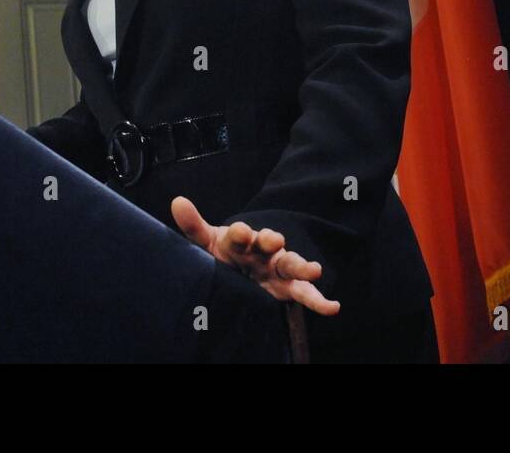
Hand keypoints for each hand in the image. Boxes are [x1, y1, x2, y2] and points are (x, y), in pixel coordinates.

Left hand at [170, 196, 340, 315]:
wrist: (240, 270)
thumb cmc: (225, 253)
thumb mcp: (208, 242)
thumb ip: (194, 226)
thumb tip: (177, 201)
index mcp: (242, 239)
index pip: (241, 234)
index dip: (241, 233)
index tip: (241, 233)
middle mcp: (263, 250)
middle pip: (269, 244)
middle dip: (272, 241)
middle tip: (274, 240)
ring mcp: (277, 268)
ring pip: (291, 264)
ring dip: (302, 266)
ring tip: (315, 270)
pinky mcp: (287, 287)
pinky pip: (305, 293)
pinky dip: (319, 300)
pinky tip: (332, 308)